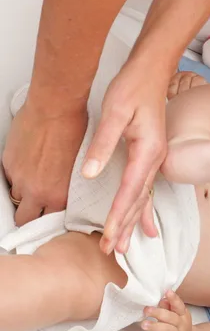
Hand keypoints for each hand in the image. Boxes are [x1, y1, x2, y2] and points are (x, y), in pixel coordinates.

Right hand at [3, 101, 86, 224]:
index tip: (51, 216)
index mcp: (59, 195)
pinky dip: (16, 175)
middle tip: (35, 209)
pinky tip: (28, 165)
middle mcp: (37, 191)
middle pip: (25, 218)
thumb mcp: (81, 166)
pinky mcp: (8, 163)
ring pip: (16, 197)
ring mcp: (20, 178)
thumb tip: (66, 191)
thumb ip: (68, 185)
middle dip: (30, 215)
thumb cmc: (75, 129)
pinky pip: (9, 177)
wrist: (56, 108)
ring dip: (24, 192)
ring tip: (35, 182)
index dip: (50, 218)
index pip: (50, 221)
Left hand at [82, 60, 169, 253]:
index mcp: (148, 151)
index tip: (108, 237)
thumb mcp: (114, 113)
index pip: (130, 192)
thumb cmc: (133, 88)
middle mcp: (156, 159)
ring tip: (128, 246)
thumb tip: (90, 174)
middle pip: (139, 201)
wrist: (150, 72)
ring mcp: (156, 159)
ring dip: (134, 223)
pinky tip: (148, 225)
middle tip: (112, 251)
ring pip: (144, 198)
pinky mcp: (152, 156)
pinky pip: (148, 190)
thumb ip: (103, 146)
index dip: (118, 216)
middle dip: (125, 227)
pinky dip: (145, 209)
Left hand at [139, 290, 191, 330]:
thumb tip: (162, 299)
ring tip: (144, 324)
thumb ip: (168, 307)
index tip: (167, 292)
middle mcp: (182, 326)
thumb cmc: (177, 326)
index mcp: (183, 315)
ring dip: (155, 327)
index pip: (179, 306)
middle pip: (172, 318)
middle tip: (147, 310)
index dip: (174, 299)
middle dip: (159, 313)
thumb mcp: (175, 315)